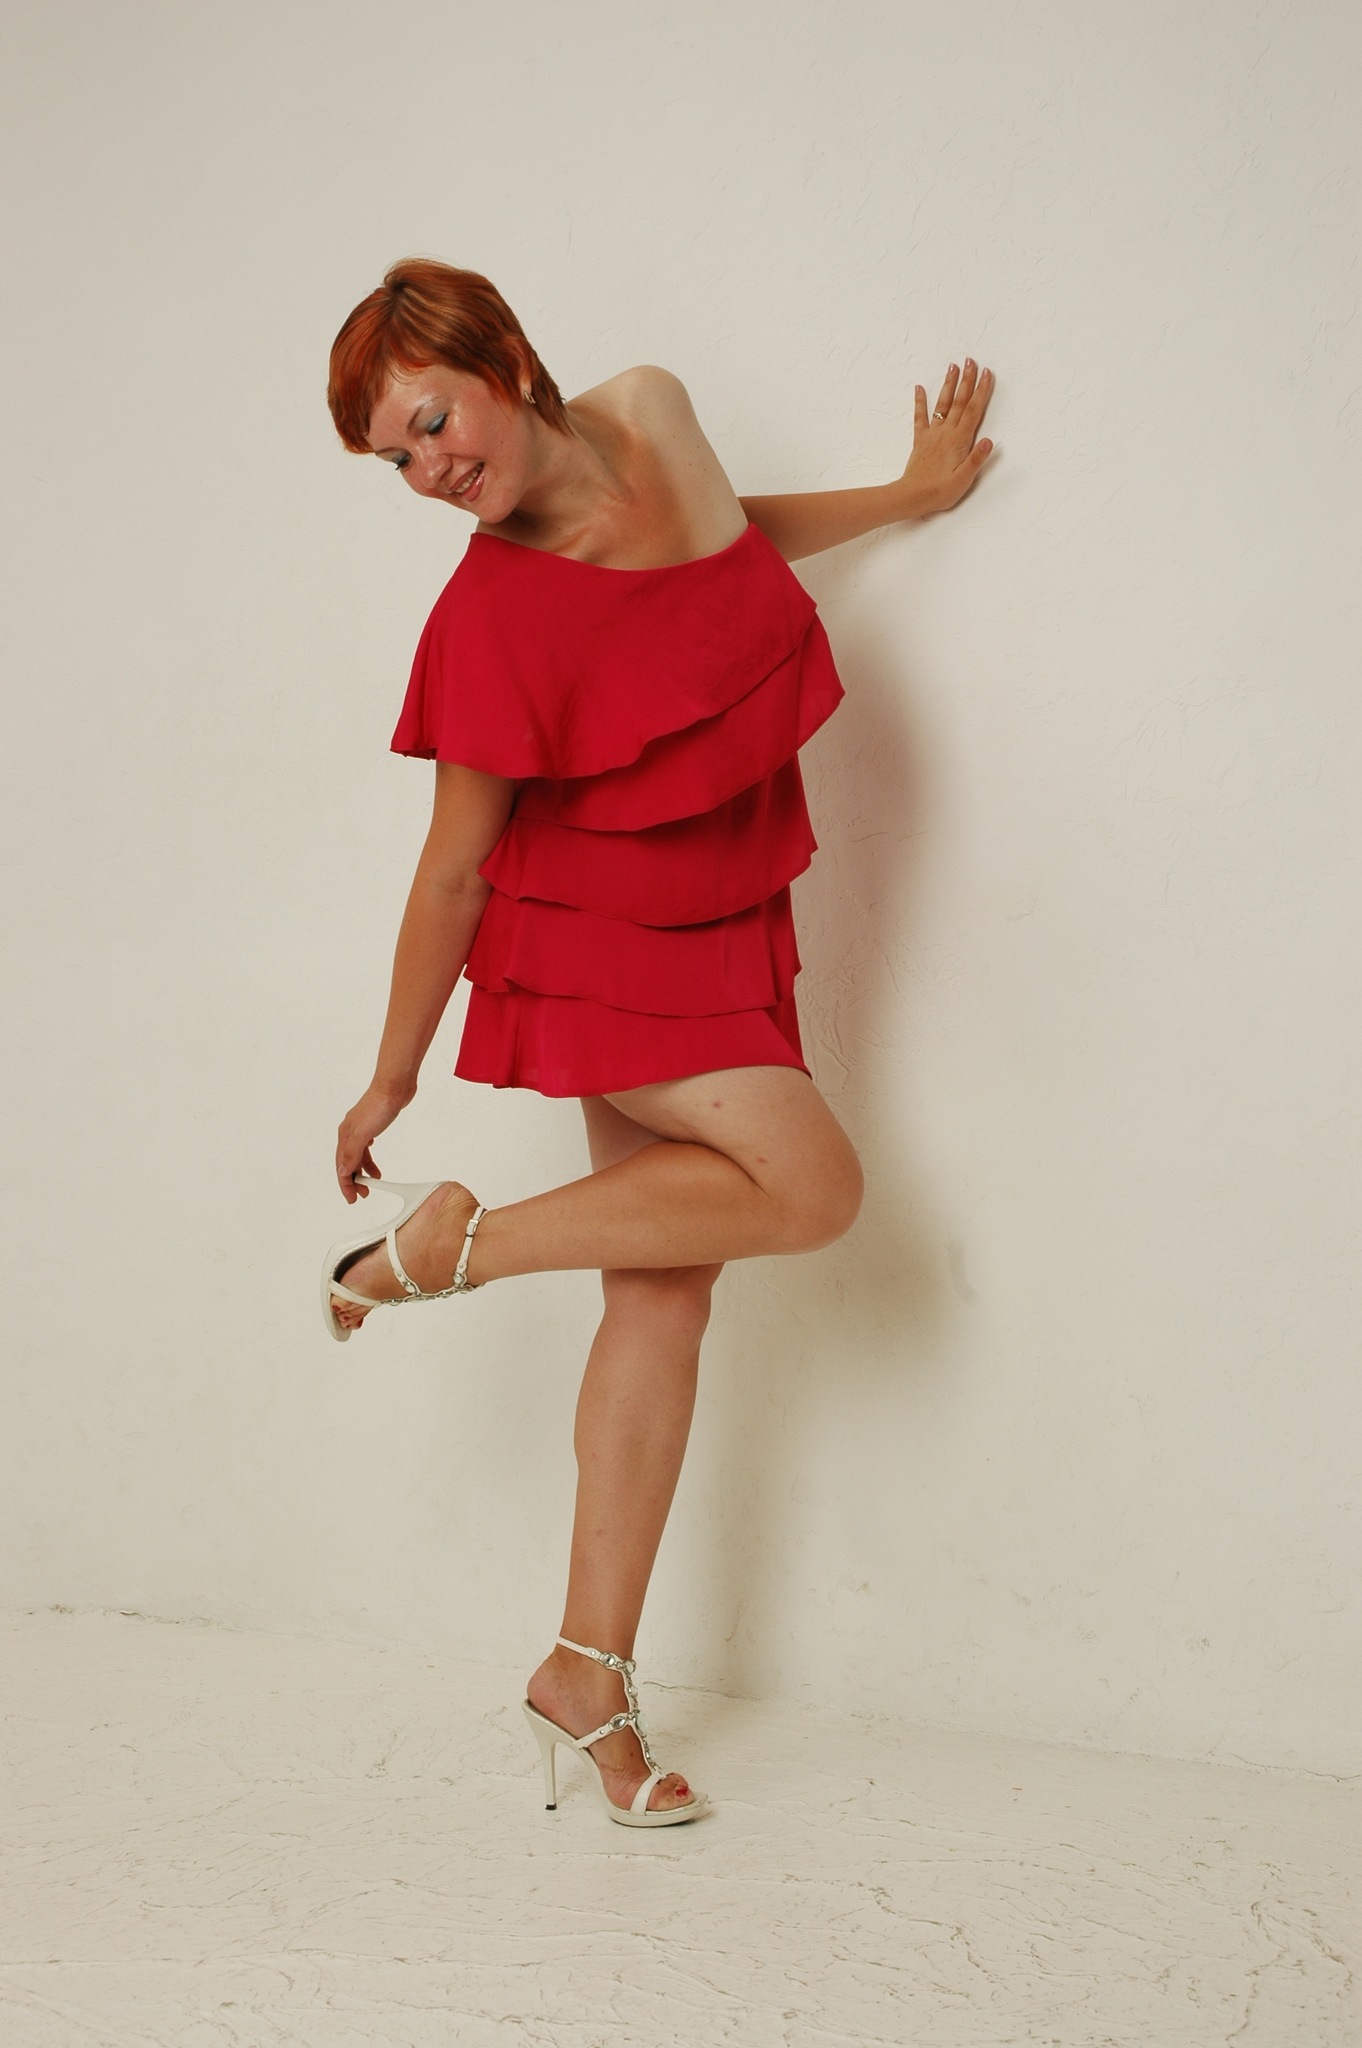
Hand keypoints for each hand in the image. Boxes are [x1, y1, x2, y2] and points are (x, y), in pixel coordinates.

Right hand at [335, 1080, 414, 1201]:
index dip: (346, 1185)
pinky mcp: (373, 1124)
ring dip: (363, 1170)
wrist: (394, 1087)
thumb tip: (342, 1171)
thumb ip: (351, 1154)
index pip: (342, 1167)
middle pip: (348, 1163)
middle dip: (353, 1180)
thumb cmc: (379, 1106)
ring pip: (358, 1155)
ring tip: (373, 1180)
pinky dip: (369, 1158)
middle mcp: (350, 1132)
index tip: (353, 1199)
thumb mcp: (362, 1134)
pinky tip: (373, 1162)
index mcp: (345, 1135)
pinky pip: (366, 1147)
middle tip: (363, 1194)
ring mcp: (361, 1128)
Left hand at [899, 359, 995, 516]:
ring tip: (952, 366)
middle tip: (971, 360)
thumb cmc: (940, 491)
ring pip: (942, 404)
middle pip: (959, 401)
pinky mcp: (921, 440)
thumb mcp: (964, 479)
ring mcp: (932, 434)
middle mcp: (946, 433)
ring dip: (948, 385)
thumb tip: (990, 441)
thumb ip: (976, 459)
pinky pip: (920, 417)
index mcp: (959, 440)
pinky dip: (920, 401)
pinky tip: (919, 387)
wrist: (912, 497)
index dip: (981, 391)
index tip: (987, 373)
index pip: (973, 411)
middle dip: (967, 380)